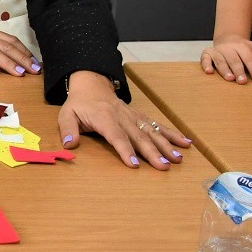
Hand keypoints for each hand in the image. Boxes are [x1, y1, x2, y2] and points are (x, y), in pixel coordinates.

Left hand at [57, 71, 192, 169]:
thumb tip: (69, 145)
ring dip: (166, 145)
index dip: (125, 150)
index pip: (116, 136)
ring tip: (177, 158)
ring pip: (152, 131)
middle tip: (163, 166)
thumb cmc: (79, 104)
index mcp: (104, 117)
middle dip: (152, 152)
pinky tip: (185, 142)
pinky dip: (172, 134)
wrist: (92, 85)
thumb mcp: (66, 115)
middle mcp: (122, 117)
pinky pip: (158, 125)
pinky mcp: (141, 116)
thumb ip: (68, 130)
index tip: (134, 164)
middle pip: (139, 136)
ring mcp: (134, 116)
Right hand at [200, 35, 251, 82]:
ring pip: (220, 60)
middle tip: (242, 81)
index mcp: (242, 46)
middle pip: (234, 60)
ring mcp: (217, 50)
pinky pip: (205, 59)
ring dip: (224, 70)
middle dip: (239, 71)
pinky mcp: (207, 53)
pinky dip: (206, 65)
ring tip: (230, 79)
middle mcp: (228, 47)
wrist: (228, 39)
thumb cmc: (243, 49)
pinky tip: (209, 72)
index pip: (249, 58)